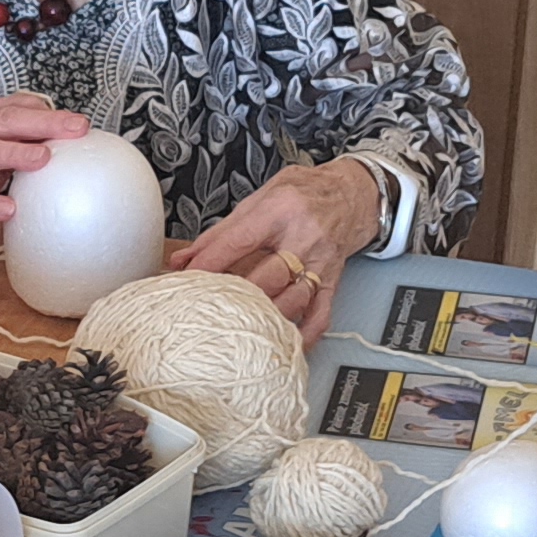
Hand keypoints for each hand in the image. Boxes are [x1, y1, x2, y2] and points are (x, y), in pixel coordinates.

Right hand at [0, 93, 85, 241]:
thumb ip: (17, 139)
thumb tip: (66, 143)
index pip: (16, 106)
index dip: (49, 112)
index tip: (79, 124)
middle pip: (6, 120)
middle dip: (43, 122)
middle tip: (75, 130)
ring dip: (16, 152)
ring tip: (44, 158)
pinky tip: (8, 209)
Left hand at [174, 161, 381, 333]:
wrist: (353, 194)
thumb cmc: (305, 194)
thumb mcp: (260, 198)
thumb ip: (220, 232)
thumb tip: (184, 258)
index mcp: (280, 210)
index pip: (237, 242)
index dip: (208, 264)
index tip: (186, 280)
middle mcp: (303, 238)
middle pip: (265, 277)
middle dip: (234, 296)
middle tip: (209, 309)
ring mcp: (320, 263)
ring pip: (291, 300)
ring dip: (265, 318)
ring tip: (241, 329)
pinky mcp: (332, 282)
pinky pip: (319, 315)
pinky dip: (302, 334)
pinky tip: (285, 343)